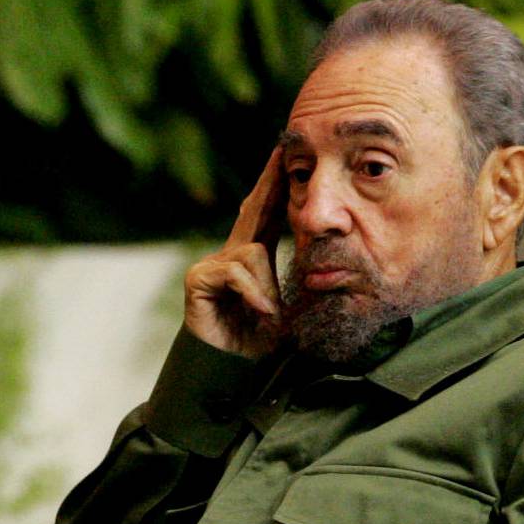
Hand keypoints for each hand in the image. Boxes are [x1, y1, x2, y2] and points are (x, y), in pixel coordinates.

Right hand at [182, 147, 285, 357]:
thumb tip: (325, 257)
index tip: (287, 158)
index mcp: (252, 259)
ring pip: (253, 253)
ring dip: (268, 287)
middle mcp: (230, 255)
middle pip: (253, 210)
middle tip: (283, 152)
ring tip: (270, 314)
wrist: (233, 371)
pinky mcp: (199, 280)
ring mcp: (212, 265)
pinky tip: (261, 312)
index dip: (276, 186)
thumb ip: (298, 280)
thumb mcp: (289, 306)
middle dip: (270, 182)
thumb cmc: (260, 344)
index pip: (266, 215)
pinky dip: (254, 293)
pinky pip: (237, 271)